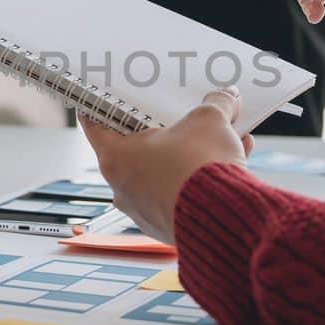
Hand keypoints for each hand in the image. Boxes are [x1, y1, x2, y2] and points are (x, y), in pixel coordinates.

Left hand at [79, 88, 252, 244]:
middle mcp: (123, 188)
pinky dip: (198, 180)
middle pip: (135, 150)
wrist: (224, 218)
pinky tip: (229, 164)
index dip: (103, 107)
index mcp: (116, 158)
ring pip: (162, 174)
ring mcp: (144, 211)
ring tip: (218, 139)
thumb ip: (216, 104)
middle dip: (161, 132)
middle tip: (178, 116)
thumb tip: (226, 98)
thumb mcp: (210, 121)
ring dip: (187, 156)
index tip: (107, 98)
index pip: (96, 125)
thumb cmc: (200, 170)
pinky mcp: (169, 227)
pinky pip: (181, 195)